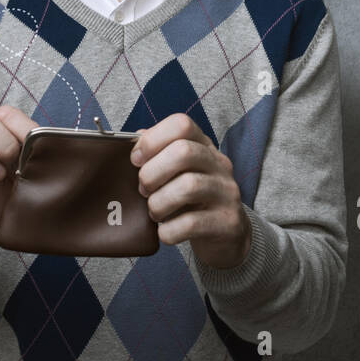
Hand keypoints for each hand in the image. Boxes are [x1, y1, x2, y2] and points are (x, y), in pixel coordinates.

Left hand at [131, 113, 251, 268]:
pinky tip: (165, 231)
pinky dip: (169, 230)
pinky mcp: (227, 223)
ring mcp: (227, 193)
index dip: (152, 139)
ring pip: (188, 186)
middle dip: (152, 172)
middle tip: (143, 190)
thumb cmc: (193, 201)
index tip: (136, 160)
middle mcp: (219, 165)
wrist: (227, 236)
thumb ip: (158, 155)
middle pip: (184, 151)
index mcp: (204, 146)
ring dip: (159, 202)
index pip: (181, 124)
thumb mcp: (179, 173)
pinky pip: (192, 223)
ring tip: (154, 212)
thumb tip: (132, 143)